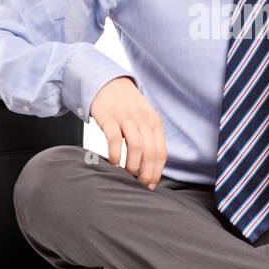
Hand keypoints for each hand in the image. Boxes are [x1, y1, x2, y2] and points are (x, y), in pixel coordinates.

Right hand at [89, 76, 166, 190]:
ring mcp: (127, 118)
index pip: (161, 153)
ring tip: (127, 175)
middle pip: (150, 153)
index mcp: (154, 122)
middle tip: (140, 185)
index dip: (157, 172)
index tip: (151, 185)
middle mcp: (143, 120)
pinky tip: (112, 163)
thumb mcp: (144, 117)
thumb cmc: (126, 105)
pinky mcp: (110, 118)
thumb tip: (152, 165)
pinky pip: (115, 141)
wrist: (107, 83)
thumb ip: (149, 137)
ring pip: (135, 148)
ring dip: (132, 166)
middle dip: (146, 174)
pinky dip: (115, 155)